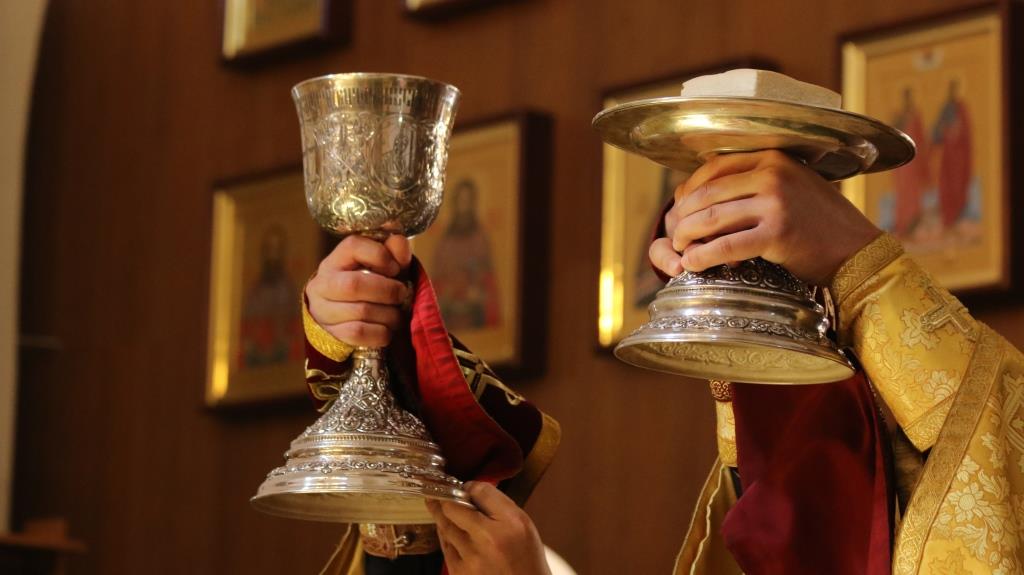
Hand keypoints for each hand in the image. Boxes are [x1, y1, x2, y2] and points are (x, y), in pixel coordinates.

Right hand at [306, 235, 411, 346]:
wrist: (349, 318)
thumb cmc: (372, 285)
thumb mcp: (385, 265)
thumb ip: (394, 251)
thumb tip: (400, 242)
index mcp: (337, 259)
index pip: (353, 246)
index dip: (380, 255)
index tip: (395, 268)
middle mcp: (323, 283)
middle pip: (354, 285)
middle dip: (387, 291)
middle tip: (402, 294)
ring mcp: (323, 310)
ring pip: (361, 312)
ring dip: (389, 314)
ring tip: (397, 314)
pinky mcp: (331, 333)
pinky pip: (360, 333)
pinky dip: (381, 333)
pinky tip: (387, 329)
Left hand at [428, 482, 550, 574]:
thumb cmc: (526, 557)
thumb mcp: (524, 524)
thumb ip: (499, 505)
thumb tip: (472, 491)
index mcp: (510, 522)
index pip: (481, 491)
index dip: (470, 487)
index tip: (465, 488)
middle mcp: (489, 539)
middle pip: (454, 507)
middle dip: (446, 499)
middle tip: (439, 493)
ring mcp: (471, 558)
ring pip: (445, 526)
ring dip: (441, 516)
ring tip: (436, 506)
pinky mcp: (460, 572)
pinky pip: (445, 547)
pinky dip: (445, 536)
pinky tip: (447, 532)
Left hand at [649, 150, 881, 284]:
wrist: (857, 250)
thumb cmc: (820, 223)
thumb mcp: (792, 186)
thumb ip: (759, 182)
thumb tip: (711, 190)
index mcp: (774, 158)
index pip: (714, 167)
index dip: (689, 189)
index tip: (678, 208)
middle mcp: (774, 174)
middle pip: (708, 193)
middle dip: (683, 216)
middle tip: (673, 234)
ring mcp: (776, 203)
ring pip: (713, 218)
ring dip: (687, 236)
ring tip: (678, 249)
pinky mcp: (778, 233)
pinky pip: (728, 245)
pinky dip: (704, 256)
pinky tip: (692, 264)